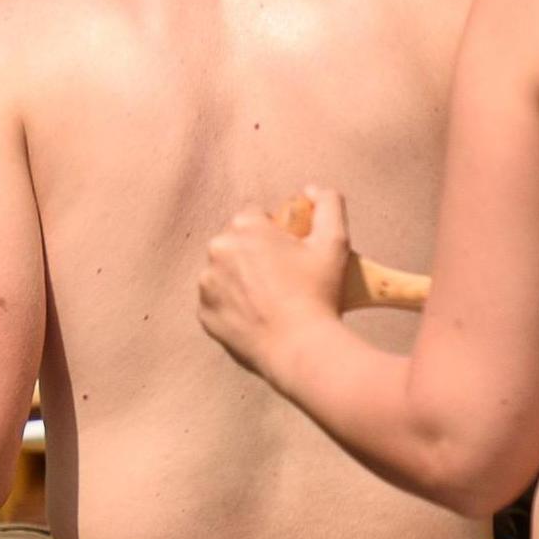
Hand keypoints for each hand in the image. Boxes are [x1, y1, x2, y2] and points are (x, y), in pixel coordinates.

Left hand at [198, 188, 355, 381]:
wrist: (300, 348)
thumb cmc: (318, 292)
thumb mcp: (334, 240)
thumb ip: (327, 202)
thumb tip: (309, 190)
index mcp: (245, 227)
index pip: (255, 216)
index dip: (275, 232)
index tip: (290, 254)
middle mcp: (218, 250)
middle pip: (236, 242)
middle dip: (254, 253)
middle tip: (283, 278)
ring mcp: (207, 284)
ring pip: (224, 272)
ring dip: (240, 278)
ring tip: (269, 299)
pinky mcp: (204, 314)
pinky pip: (217, 301)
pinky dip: (232, 306)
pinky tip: (256, 316)